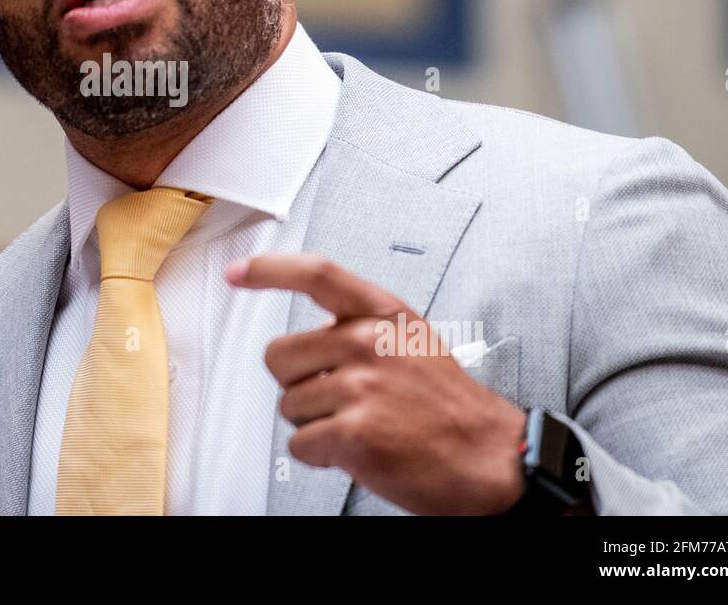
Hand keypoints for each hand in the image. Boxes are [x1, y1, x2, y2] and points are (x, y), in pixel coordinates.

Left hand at [226, 253, 527, 514]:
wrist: (489, 457)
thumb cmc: (448, 405)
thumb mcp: (412, 340)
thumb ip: (362, 327)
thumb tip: (313, 335)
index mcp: (383, 315)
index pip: (316, 275)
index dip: (269, 270)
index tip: (238, 272)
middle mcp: (368, 343)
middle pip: (279, 356)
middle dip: (296, 382)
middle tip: (335, 397)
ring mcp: (360, 388)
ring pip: (288, 405)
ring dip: (315, 423)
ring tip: (360, 424)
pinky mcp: (353, 433)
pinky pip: (299, 444)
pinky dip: (321, 455)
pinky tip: (356, 449)